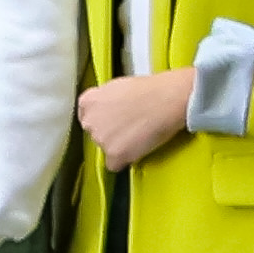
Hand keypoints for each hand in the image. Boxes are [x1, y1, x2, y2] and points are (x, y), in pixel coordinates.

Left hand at [77, 69, 197, 171]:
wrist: (166, 100)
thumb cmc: (149, 89)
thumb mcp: (116, 87)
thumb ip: (105, 101)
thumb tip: (110, 110)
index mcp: (88, 101)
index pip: (87, 116)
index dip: (103, 119)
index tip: (115, 120)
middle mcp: (89, 121)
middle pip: (95, 133)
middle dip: (109, 133)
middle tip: (130, 128)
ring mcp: (100, 138)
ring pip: (105, 149)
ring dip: (118, 146)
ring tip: (139, 137)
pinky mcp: (114, 153)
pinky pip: (113, 165)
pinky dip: (124, 161)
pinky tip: (137, 151)